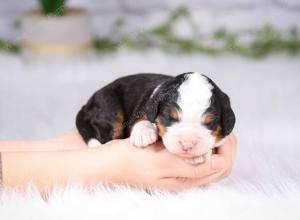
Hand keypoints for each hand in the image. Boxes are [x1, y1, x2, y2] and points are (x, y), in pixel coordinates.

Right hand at [101, 133, 236, 191]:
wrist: (107, 162)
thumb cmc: (128, 161)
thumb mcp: (157, 163)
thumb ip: (187, 165)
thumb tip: (219, 163)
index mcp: (183, 182)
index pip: (220, 168)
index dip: (227, 148)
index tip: (222, 128)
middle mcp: (184, 179)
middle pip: (219, 166)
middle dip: (226, 146)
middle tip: (221, 125)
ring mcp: (178, 172)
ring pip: (209, 160)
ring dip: (215, 144)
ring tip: (212, 127)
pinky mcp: (171, 163)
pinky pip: (196, 155)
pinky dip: (202, 143)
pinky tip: (197, 132)